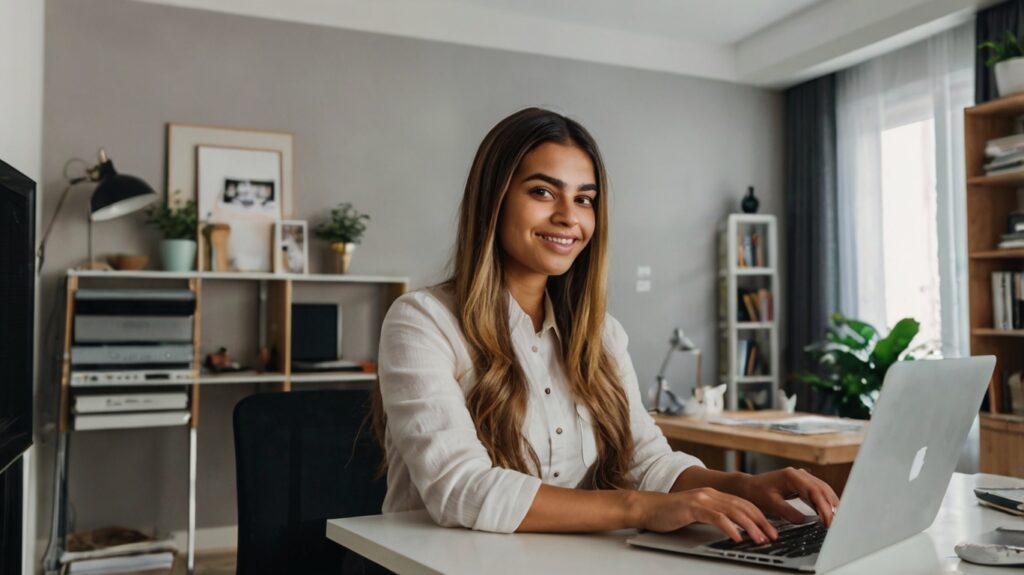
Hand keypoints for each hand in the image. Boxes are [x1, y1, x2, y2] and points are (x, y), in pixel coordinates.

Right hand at [635, 487, 779, 542]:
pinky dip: (730, 527)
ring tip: (760, 539)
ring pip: (733, 511)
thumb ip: (714, 516)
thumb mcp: (697, 513)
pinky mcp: (693, 507)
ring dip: (750, 526)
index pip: (743, 503)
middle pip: (743, 506)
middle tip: (773, 535)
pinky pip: (716, 517)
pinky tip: (737, 537)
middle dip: (761, 522)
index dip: (760, 516)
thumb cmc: (670, 513)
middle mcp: (710, 493)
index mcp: (713, 494)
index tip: (772, 529)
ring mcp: (701, 499)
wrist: (647, 508)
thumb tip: (735, 529)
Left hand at [739, 467, 839, 526]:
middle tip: (835, 524)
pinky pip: (818, 491)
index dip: (824, 507)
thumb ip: (789, 512)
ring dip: (830, 504)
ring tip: (835, 520)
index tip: (828, 521)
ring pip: (823, 489)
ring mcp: (802, 477)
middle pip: (822, 488)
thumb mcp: (771, 504)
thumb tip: (806, 520)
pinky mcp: (802, 483)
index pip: (814, 491)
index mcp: (792, 476)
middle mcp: (799, 473)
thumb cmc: (757, 493)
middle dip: (831, 506)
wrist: (748, 487)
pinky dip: (824, 501)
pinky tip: (828, 512)